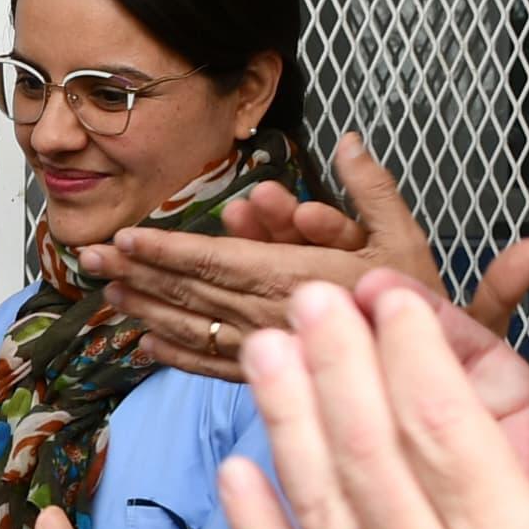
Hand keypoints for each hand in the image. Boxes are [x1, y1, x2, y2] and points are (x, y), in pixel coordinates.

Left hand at [88, 132, 528, 380]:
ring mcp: (269, 357)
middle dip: (139, 273)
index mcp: (298, 283)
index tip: (126, 237)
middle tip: (90, 256)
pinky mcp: (273, 384)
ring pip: (195, 331)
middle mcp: (273, 322)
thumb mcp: (407, 239)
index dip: (168, 252)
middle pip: (193, 295)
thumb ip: (372, 189)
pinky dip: (177, 356)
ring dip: (147, 310)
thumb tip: (349, 140)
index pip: (218, 264)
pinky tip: (146, 348)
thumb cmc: (423, 313)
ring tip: (108, 292)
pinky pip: (215, 368)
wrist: (438, 387)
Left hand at [218, 278, 528, 528]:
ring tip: (261, 350)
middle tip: (306, 295)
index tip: (388, 297)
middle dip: (334, 358)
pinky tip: (237, 472)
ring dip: (283, 416)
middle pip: (367, 444)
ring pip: (315, 502)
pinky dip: (254, 525)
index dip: (408, 349)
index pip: (446, 424)